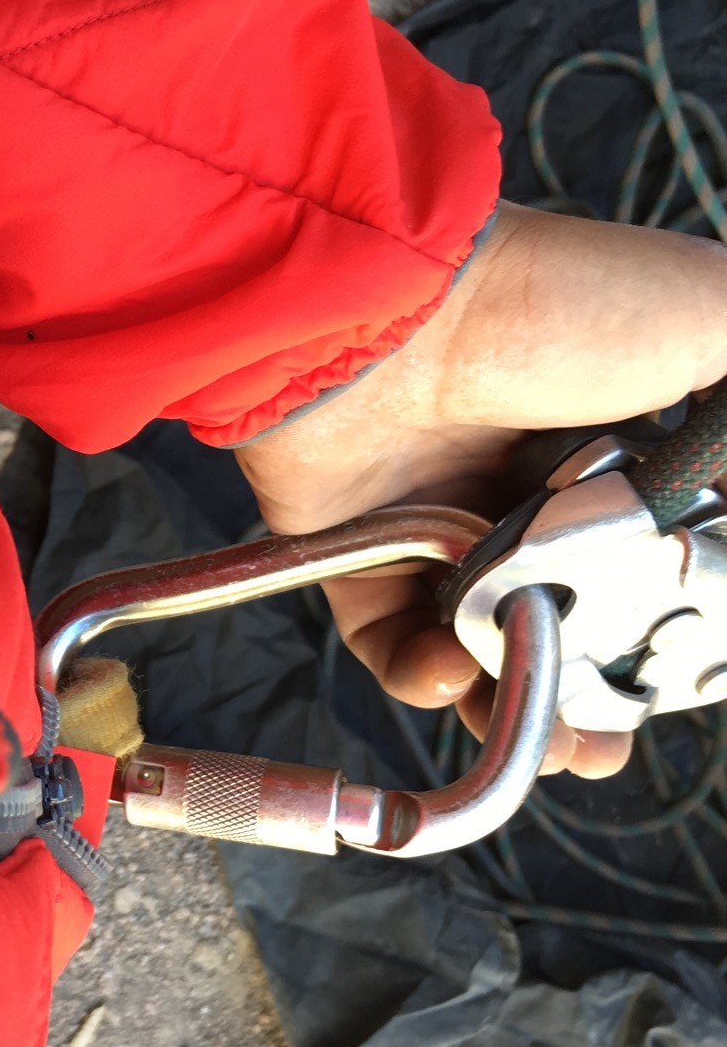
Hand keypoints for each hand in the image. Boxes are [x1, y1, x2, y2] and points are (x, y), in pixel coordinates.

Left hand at [235, 202, 726, 776]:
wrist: (399, 306)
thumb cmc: (555, 300)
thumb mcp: (714, 318)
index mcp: (611, 443)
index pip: (652, 560)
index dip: (674, 626)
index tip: (688, 674)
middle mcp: (522, 485)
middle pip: (574, 618)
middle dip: (604, 693)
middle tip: (613, 740)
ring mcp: (437, 521)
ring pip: (487, 648)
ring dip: (521, 709)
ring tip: (555, 746)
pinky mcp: (355, 550)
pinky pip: (389, 643)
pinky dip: (422, 676)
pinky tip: (452, 673)